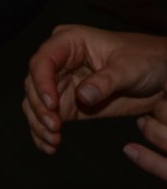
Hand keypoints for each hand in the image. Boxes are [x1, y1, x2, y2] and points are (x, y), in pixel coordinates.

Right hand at [23, 23, 166, 179]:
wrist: (162, 78)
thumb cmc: (147, 60)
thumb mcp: (129, 67)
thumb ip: (106, 81)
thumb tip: (82, 96)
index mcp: (69, 42)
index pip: (43, 61)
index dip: (41, 83)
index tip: (50, 105)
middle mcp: (59, 62)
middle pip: (33, 84)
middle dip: (39, 108)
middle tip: (54, 127)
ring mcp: (61, 84)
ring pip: (35, 103)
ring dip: (39, 124)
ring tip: (53, 141)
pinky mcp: (68, 104)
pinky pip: (48, 118)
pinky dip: (45, 133)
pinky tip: (49, 146)